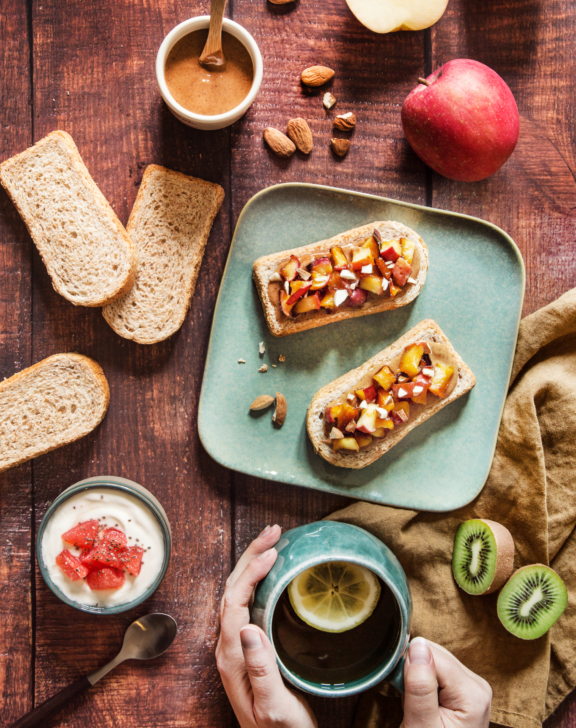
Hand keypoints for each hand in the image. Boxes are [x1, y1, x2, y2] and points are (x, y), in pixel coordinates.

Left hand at [216, 525, 316, 727]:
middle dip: (251, 555)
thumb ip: (261, 669)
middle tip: (274, 530)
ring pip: (238, 592)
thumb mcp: (274, 707)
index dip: (252, 573)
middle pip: (232, 589)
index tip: (273, 552)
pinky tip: (272, 571)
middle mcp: (229, 647)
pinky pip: (248, 602)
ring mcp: (237, 646)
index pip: (235, 602)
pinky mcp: (249, 647)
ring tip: (273, 540)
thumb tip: (249, 627)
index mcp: (232, 657)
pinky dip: (258, 579)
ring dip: (252, 562)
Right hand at [401, 637, 491, 727]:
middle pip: (436, 655)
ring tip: (417, 705)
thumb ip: (420, 686)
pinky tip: (423, 702)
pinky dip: (424, 683)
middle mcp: (478, 685)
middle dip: (416, 671)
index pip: (434, 656)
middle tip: (409, 701)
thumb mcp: (421, 725)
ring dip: (419, 677)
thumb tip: (417, 645)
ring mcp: (474, 687)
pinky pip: (438, 671)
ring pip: (435, 660)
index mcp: (473, 692)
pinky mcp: (465, 691)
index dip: (411, 667)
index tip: (404, 690)